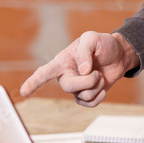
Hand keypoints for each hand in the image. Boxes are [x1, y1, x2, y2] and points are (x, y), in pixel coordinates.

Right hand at [19, 31, 137, 105]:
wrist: (119, 55)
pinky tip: (102, 88)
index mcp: (62, 62)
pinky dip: (100, 96)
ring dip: (97, 86)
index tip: (24, 92)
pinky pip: (90, 103)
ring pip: (83, 95)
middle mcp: (66, 76)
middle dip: (87, 81)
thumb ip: (84, 51)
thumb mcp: (93, 38)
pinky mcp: (87, 95)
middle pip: (69, 87)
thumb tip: (82, 71)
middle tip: (97, 72)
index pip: (44, 73)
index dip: (33, 82)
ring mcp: (76, 87)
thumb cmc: (103, 44)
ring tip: (99, 75)